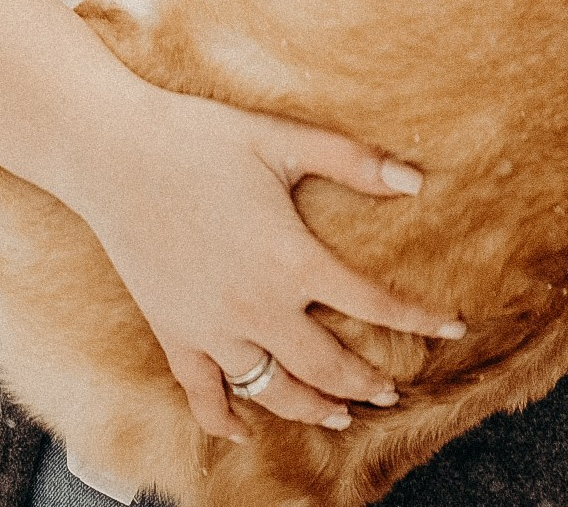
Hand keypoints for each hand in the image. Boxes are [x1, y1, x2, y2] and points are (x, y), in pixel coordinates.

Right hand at [75, 76, 460, 441]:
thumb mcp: (282, 139)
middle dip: (368, 382)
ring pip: (275, 392)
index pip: (373, 305)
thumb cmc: (200, 137)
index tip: (454, 328)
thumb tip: (416, 181)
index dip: (420, 320)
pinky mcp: (174, 336)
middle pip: (329, 367)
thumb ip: (352, 161)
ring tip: (340, 413)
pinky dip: (227, 422)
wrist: (113, 152)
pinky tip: (246, 431)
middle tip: (393, 388)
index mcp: (291, 260)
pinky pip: (205, 397)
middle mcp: (257, 308)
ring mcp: (212, 330)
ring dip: (314, 408)